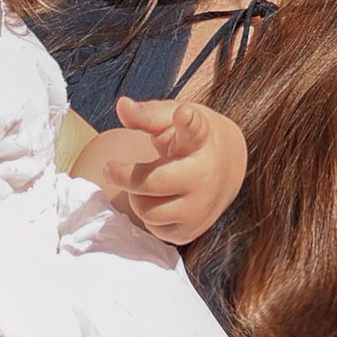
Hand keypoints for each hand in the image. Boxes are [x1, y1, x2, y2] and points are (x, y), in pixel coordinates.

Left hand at [83, 96, 247, 244]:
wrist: (227, 168)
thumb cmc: (190, 140)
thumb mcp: (171, 120)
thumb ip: (146, 114)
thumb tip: (121, 104)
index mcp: (200, 140)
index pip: (194, 130)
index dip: (187, 122)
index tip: (183, 114)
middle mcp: (206, 175)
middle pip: (151, 182)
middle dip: (122, 175)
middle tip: (109, 167)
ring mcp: (201, 207)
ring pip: (147, 211)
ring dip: (138, 197)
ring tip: (147, 183)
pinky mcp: (193, 231)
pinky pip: (154, 229)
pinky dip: (150, 215)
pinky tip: (160, 201)